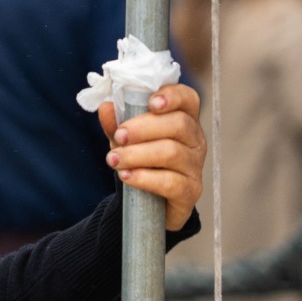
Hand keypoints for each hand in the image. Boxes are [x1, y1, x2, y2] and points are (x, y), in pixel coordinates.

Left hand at [97, 82, 205, 232]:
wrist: (149, 203)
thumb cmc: (141, 160)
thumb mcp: (126, 139)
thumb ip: (117, 123)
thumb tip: (106, 107)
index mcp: (184, 118)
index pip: (188, 98)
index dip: (172, 96)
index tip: (151, 102)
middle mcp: (195, 139)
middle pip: (178, 124)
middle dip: (144, 128)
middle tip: (119, 136)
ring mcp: (195, 166)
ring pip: (171, 153)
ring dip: (137, 154)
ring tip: (114, 160)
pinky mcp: (190, 191)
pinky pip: (170, 182)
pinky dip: (144, 178)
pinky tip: (126, 176)